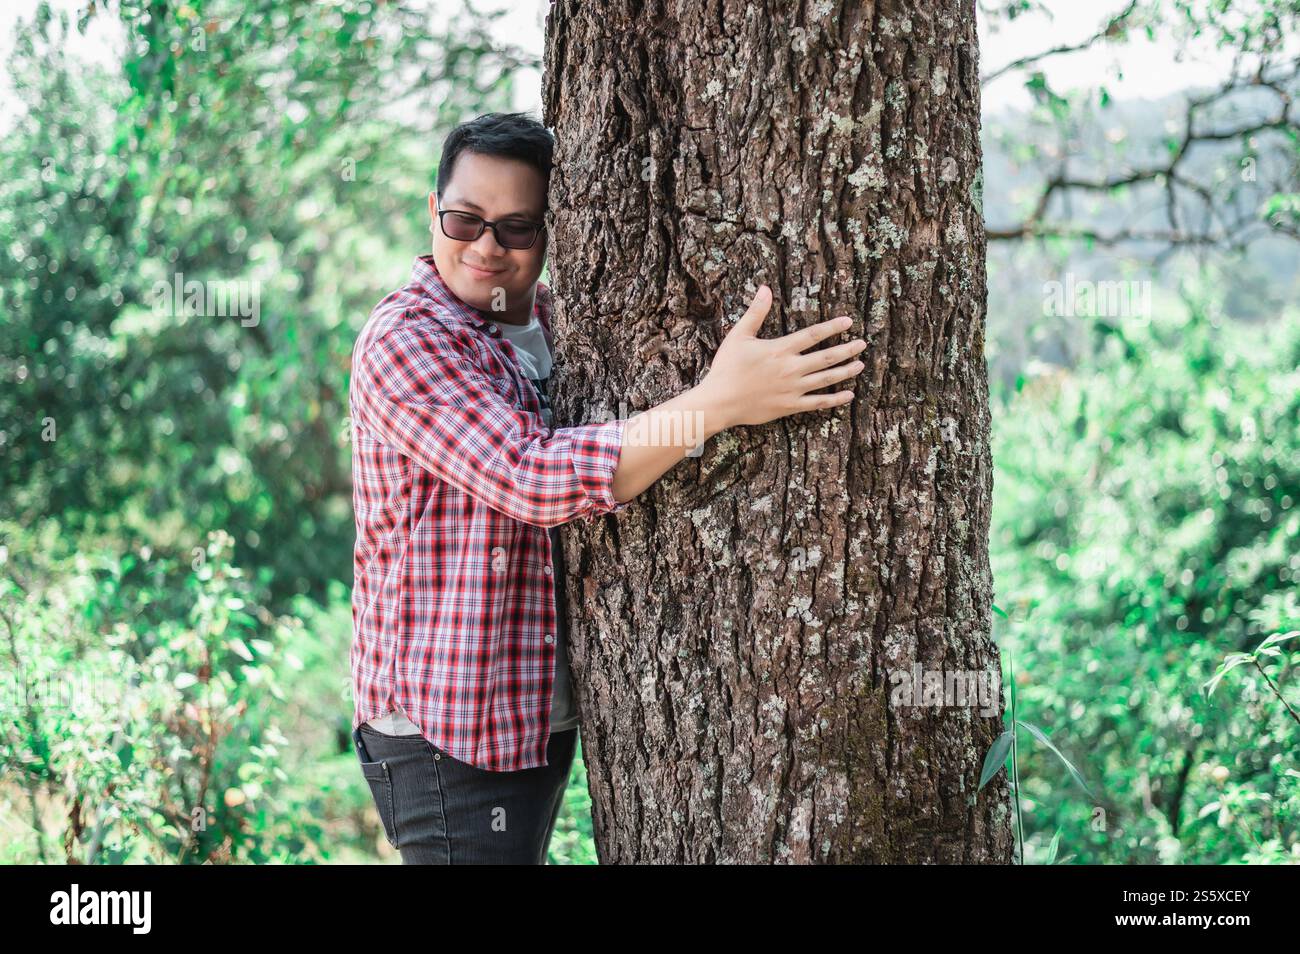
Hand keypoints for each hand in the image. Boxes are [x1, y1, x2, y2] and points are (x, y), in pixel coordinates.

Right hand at [699, 284, 866, 428]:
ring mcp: (793, 389)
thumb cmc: (726, 368)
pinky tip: (849, 395)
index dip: (832, 327)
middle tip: (862, 344)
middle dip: (847, 349)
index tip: (849, 322)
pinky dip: (835, 399)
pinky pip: (818, 403)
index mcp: (780, 350)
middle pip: (826, 357)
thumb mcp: (738, 336)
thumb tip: (765, 289)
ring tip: (860, 365)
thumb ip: (755, 312)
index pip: (813, 335)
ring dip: (845, 371)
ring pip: (826, 379)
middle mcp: (791, 369)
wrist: (720, 401)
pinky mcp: (790, 406)